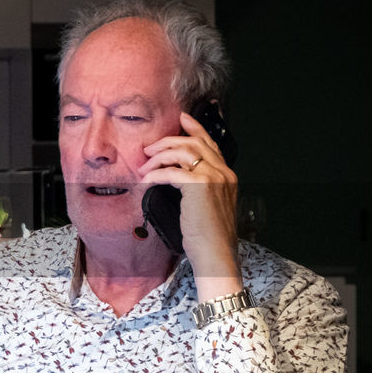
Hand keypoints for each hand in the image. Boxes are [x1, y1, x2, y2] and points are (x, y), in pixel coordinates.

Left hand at [139, 111, 240, 293]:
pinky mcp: (200, 187)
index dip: (195, 128)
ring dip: (158, 157)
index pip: (210, 144)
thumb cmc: (208, 237)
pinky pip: (171, 172)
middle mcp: (224, 173)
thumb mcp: (207, 207)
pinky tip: (146, 181)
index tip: (182, 118)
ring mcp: (214, 178)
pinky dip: (155, 174)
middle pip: (194, 143)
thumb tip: (176, 176)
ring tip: (143, 166)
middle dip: (168, 141)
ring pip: (182, 153)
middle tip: (148, 148)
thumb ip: (199, 188)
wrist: (216, 255)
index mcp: (227, 175)